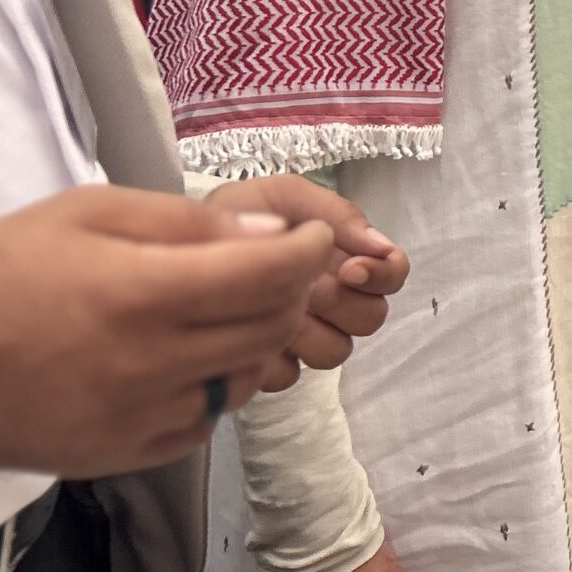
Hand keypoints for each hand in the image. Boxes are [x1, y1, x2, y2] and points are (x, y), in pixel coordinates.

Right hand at [0, 185, 334, 477]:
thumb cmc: (4, 269)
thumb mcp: (91, 212)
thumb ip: (188, 223)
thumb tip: (271, 236)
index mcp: (142, 292)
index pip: (269, 275)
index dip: (310, 251)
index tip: (314, 237)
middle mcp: (148, 362)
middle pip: (269, 329)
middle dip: (294, 292)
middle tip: (281, 269)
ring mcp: (136, 416)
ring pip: (246, 380)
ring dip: (261, 343)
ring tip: (235, 312)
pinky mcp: (120, 454)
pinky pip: (204, 423)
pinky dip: (217, 388)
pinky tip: (195, 359)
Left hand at [207, 179, 408, 376]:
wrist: (177, 244)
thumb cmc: (237, 213)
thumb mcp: (285, 195)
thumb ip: (336, 212)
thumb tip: (378, 245)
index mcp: (345, 258)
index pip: (394, 275)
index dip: (382, 275)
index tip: (348, 267)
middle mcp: (334, 301)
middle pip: (371, 319)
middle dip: (343, 302)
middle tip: (308, 286)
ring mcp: (304, 338)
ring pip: (336, 352)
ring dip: (309, 330)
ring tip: (271, 306)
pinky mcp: (271, 369)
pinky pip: (288, 375)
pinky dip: (271, 355)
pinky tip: (247, 331)